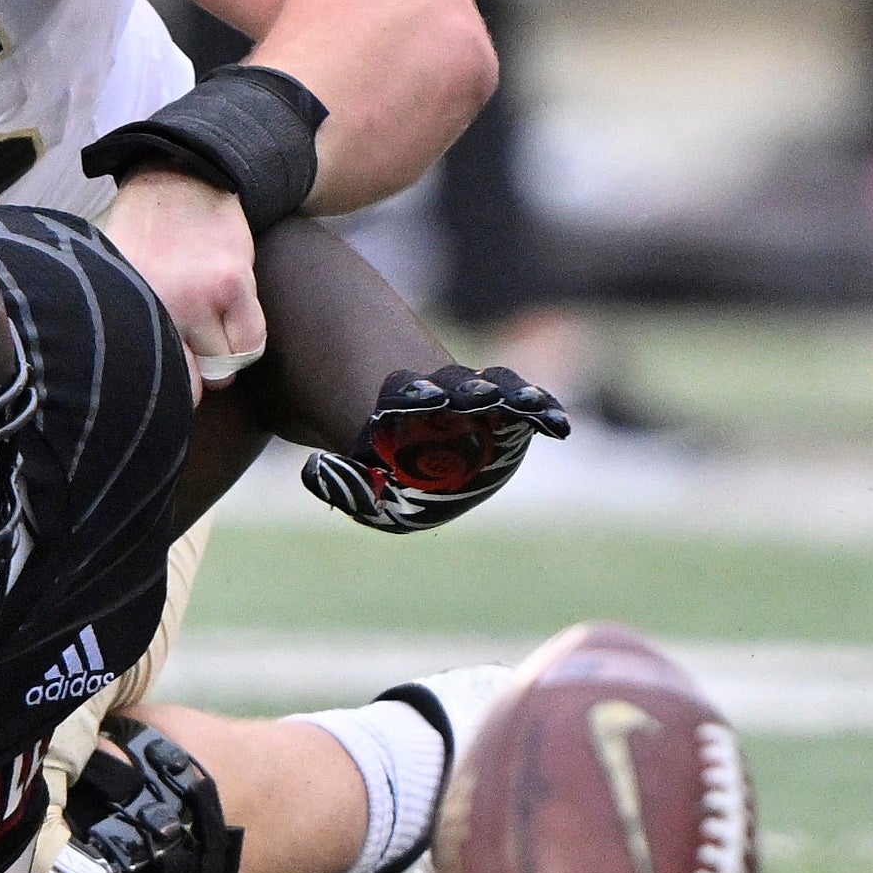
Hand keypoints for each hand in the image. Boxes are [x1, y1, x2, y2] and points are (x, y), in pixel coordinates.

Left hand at [101, 168, 261, 384]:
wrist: (180, 176)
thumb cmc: (144, 230)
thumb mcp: (116, 275)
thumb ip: (122, 320)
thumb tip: (119, 375)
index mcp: (126, 305)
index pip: (147, 379)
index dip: (161, 392)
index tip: (163, 389)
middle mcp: (161, 305)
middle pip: (188, 384)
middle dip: (191, 381)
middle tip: (189, 361)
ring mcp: (201, 297)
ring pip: (224, 368)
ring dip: (220, 362)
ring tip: (210, 339)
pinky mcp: (235, 284)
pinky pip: (252, 342)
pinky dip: (245, 345)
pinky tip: (233, 326)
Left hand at [300, 363, 571, 532]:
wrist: (415, 462)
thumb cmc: (384, 478)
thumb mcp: (360, 490)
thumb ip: (343, 485)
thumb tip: (315, 467)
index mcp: (399, 405)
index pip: (406, 392)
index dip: (414, 393)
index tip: (422, 396)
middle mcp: (442, 396)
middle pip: (453, 382)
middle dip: (465, 388)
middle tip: (474, 393)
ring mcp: (478, 400)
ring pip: (495, 384)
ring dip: (509, 392)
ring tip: (527, 404)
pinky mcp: (509, 414)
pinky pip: (526, 406)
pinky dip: (542, 411)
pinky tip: (558, 427)